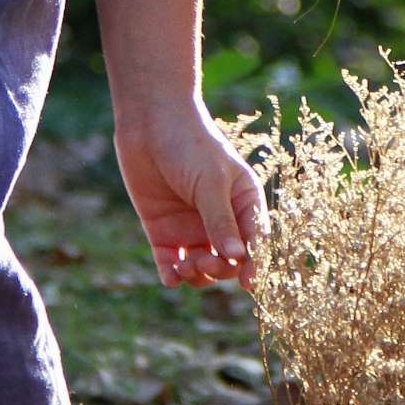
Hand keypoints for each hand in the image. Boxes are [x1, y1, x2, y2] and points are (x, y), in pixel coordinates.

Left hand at [113, 97, 268, 288]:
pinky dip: (172, 275)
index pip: (255, 242)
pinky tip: (170, 276)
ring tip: (184, 265)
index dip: (254, 264)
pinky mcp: (163, 231)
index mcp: (244, 203)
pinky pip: (170, 263)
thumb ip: (221, 220)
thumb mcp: (210, 182)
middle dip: (219, 268)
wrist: (149, 122)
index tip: (248, 282)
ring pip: (201, 267)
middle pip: (228, 261)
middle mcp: (220, 220)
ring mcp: (191, 227)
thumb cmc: (190, 144)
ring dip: (197, 275)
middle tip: (204, 261)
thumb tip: (237, 258)